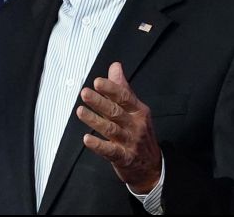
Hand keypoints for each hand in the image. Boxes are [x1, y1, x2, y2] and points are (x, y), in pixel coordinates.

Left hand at [76, 62, 161, 193]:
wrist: (152, 166)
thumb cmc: (140, 132)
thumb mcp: (136, 109)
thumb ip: (123, 88)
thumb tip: (115, 66)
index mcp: (139, 111)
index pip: (125, 97)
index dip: (111, 89)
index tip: (97, 82)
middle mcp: (135, 125)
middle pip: (116, 112)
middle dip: (100, 102)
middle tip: (85, 93)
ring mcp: (130, 142)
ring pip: (111, 129)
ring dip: (95, 120)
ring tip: (80, 111)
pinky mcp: (124, 158)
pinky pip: (110, 151)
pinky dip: (98, 145)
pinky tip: (87, 139)